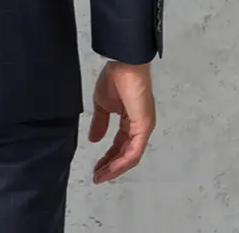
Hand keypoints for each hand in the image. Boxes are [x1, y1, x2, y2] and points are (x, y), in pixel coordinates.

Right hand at [89, 60, 155, 183]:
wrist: (123, 64)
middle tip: (97, 176)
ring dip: (115, 168)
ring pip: (131, 156)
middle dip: (110, 166)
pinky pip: (134, 151)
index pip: (120, 144)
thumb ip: (100, 123)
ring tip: (100, 175)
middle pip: (125, 154)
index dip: (108, 157)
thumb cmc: (115, 77)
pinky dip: (122, 161)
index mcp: (130, 120)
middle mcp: (140, 127)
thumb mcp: (102, 104)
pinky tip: (110, 167)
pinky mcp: (144, 127)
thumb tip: (94, 139)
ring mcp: (144, 128)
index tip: (96, 167)